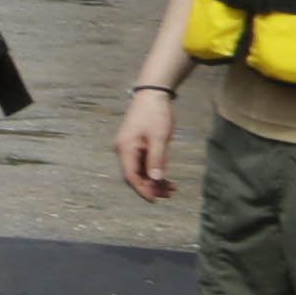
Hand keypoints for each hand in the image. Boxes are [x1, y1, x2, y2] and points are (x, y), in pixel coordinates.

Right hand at [116, 81, 180, 201]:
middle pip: (135, 176)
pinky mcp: (135, 145)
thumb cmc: (155, 114)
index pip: (131, 176)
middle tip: (170, 194)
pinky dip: (154, 171)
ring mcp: (128, 148)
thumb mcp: (159, 137)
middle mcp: (123, 150)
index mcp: (125, 148)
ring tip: (172, 188)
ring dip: (154, 181)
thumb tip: (156, 180)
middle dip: (151, 187)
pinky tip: (166, 177)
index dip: (143, 190)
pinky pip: (143, 163)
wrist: (152, 94)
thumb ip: (157, 159)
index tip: (155, 200)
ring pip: (140, 171)